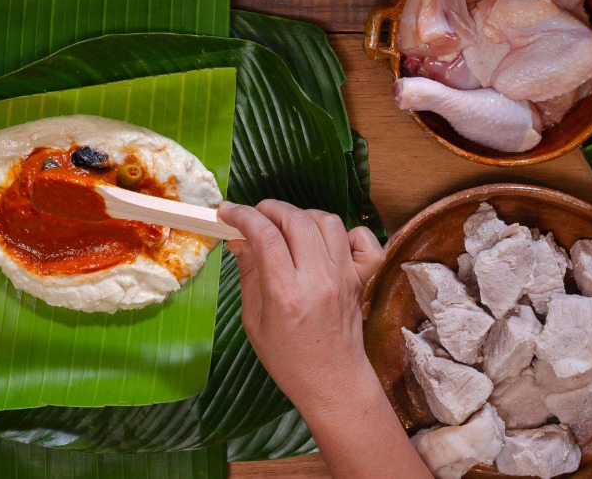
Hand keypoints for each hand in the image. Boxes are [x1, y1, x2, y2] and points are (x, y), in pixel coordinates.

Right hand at [219, 200, 384, 411]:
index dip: (243, 215)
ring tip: (287, 228)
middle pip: (296, 220)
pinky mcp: (363, 279)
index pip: (265, 235)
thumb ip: (249, 274)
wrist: (333, 383)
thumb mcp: (254, 321)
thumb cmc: (287, 358)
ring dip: (302, 216)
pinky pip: (365, 240)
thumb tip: (241, 239)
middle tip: (255, 217)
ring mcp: (345, 276)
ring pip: (328, 221)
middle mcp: (319, 279)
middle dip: (269, 209)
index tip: (227, 212)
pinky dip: (348, 232)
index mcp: (286, 293)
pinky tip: (329, 242)